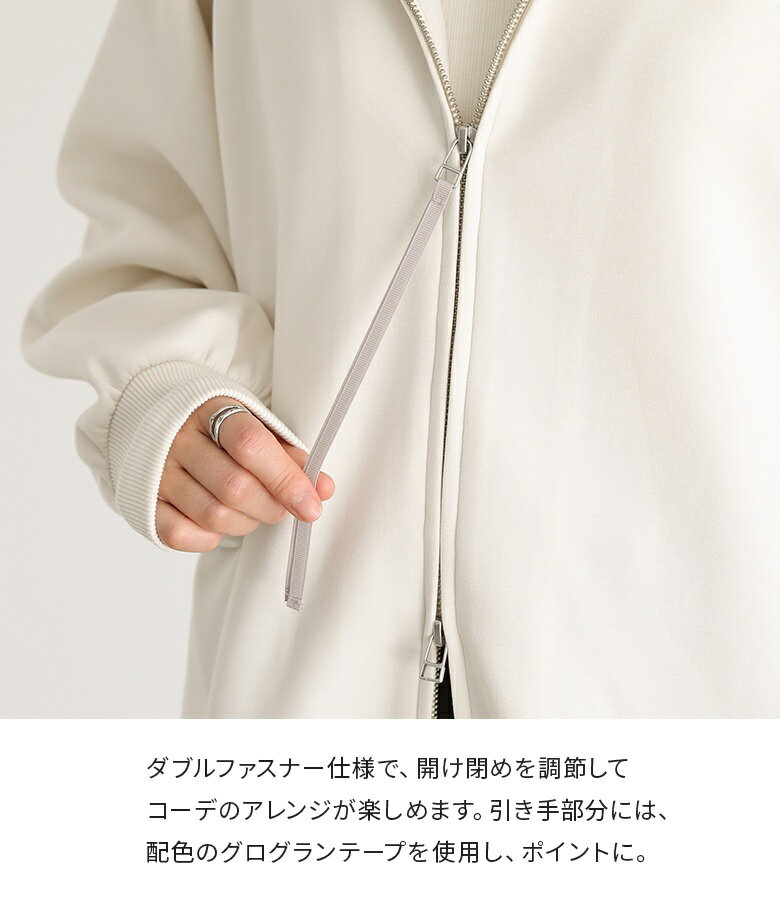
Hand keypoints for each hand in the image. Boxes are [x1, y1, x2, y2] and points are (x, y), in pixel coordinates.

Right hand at [155, 396, 334, 550]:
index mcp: (212, 410)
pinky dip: (208, 538)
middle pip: (234, 487)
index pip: (251, 445)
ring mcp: (157, 472)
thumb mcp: (255, 425)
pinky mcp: (144, 502)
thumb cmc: (219, 428)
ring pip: (212, 515)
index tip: (311, 504)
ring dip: (246, 523)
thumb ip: (289, 455)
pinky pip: (179, 534)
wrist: (156, 419)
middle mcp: (179, 440)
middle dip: (271, 506)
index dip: (285, 478)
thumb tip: (323, 489)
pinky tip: (219, 523)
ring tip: (253, 511)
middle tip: (284, 507)